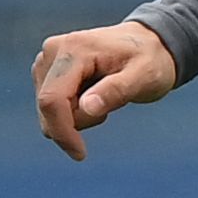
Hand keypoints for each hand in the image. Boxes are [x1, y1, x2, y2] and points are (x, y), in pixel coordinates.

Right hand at [33, 22, 178, 158]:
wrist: (148, 44)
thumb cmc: (150, 60)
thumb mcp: (144, 76)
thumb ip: (116, 91)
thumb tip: (86, 108)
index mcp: (74, 49)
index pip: (52, 100)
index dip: (62, 132)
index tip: (80, 154)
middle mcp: (52, 51)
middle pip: (48, 108)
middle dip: (78, 121)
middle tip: (112, 104)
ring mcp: (47, 60)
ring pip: (48, 111)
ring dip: (77, 115)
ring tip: (105, 94)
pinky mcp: (47, 70)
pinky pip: (51, 107)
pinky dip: (73, 110)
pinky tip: (94, 93)